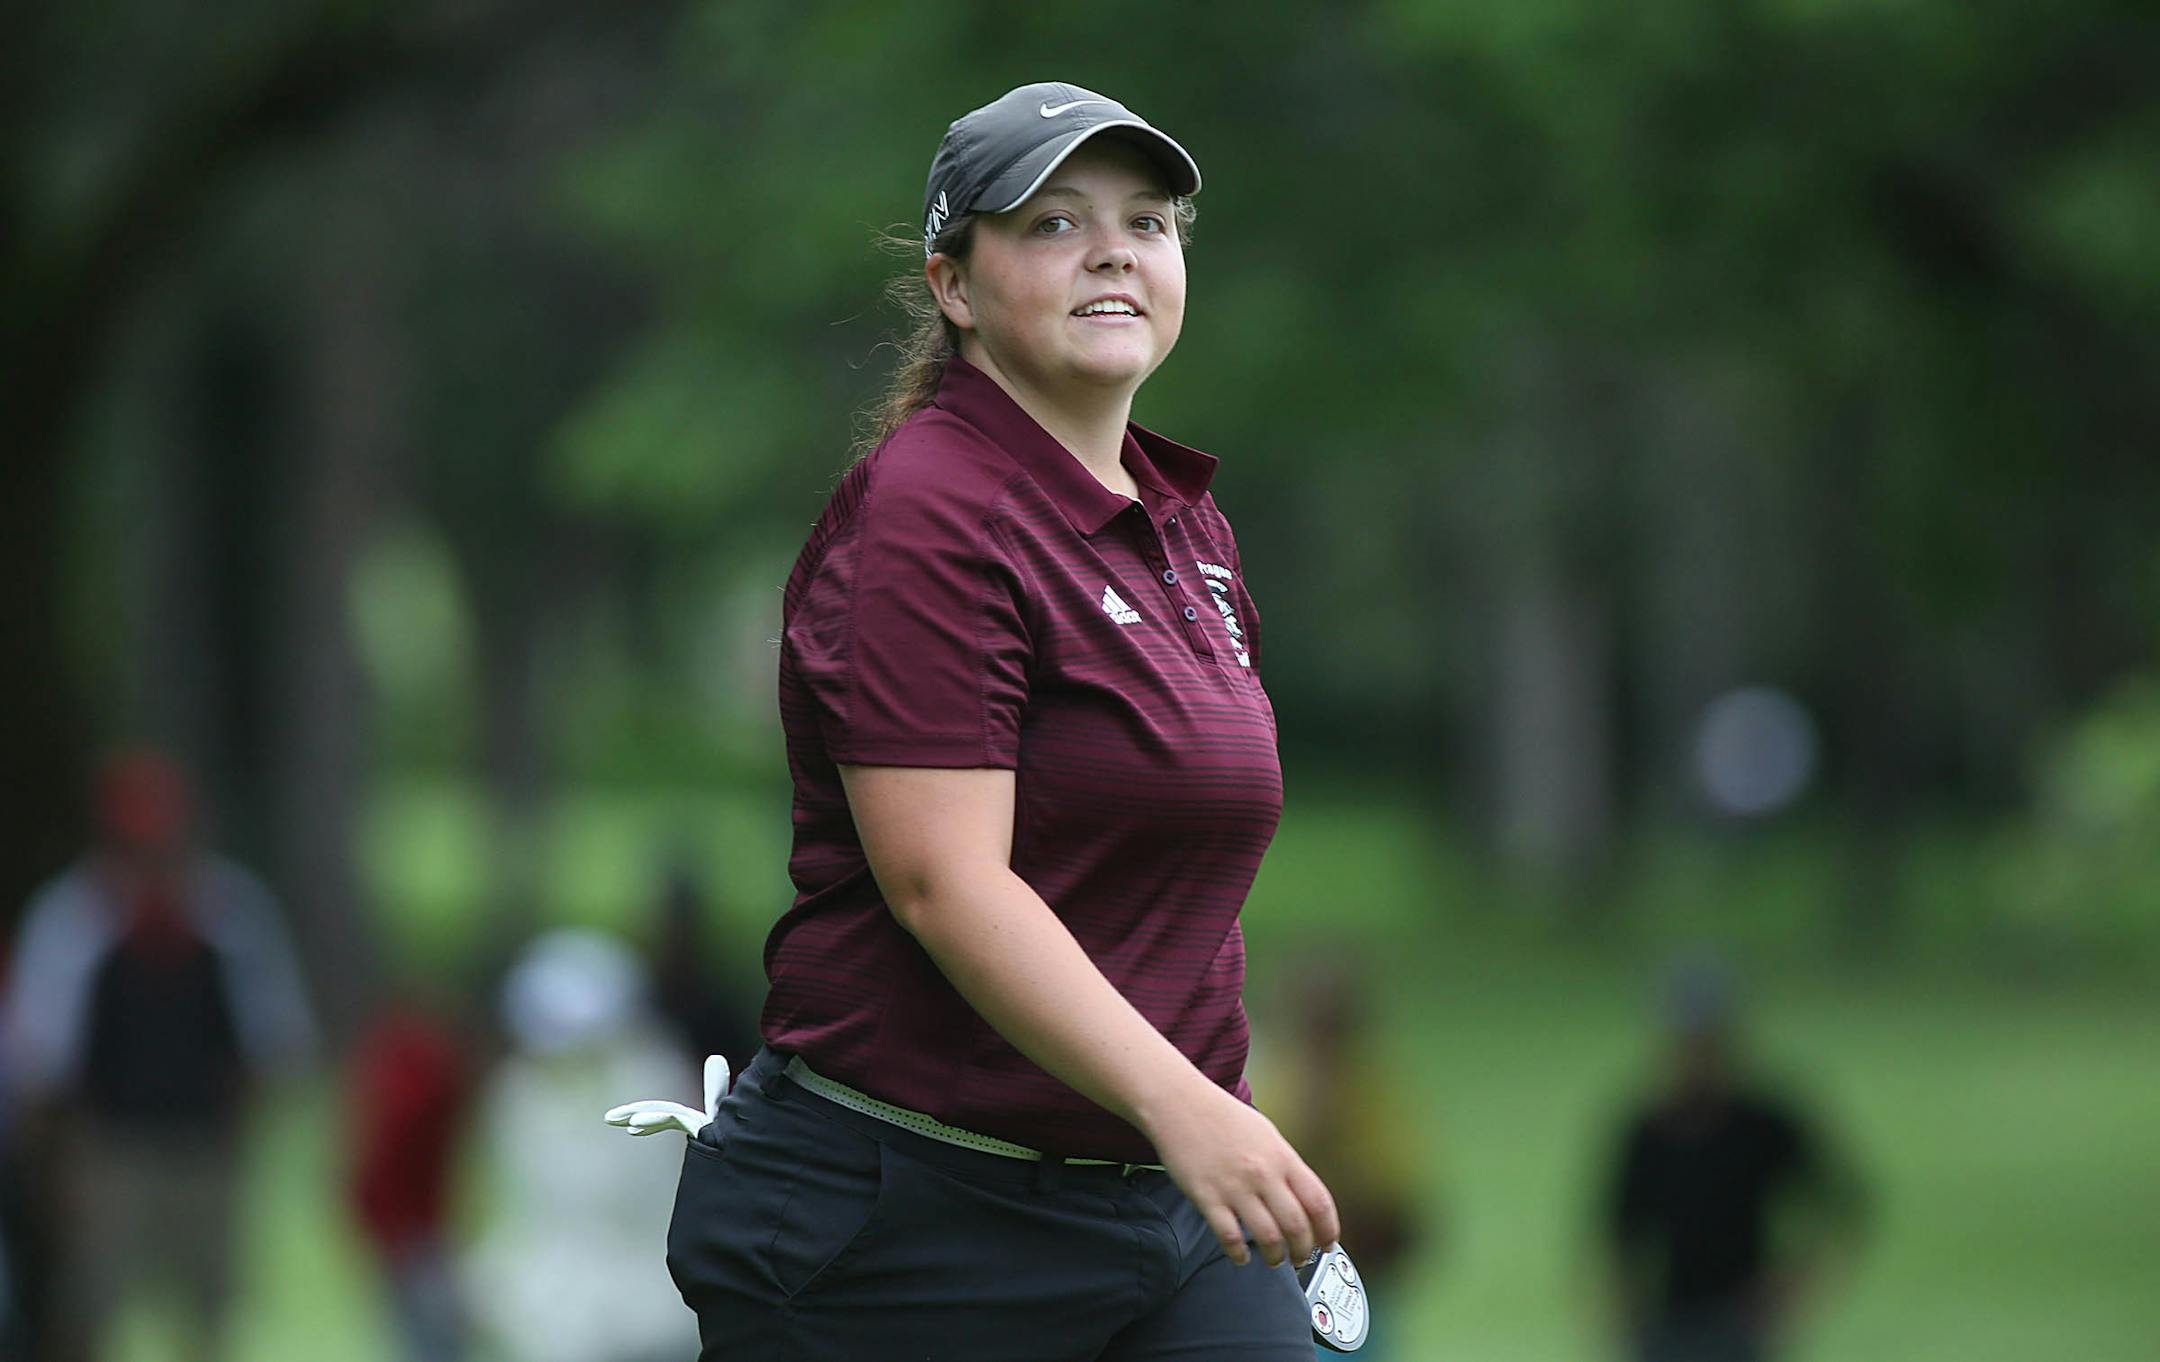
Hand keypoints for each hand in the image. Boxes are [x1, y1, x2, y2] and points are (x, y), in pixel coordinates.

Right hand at [1145, 1080, 1339, 1267]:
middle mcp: (1263, 1173)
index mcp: (1282, 1157)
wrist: (1179, 1102)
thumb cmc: (1221, 1116)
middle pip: (1297, 1226)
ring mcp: (1235, 1187)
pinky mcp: (1207, 1197)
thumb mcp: (1266, 1134)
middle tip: (1301, 1258)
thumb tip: (1301, 1197)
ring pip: (1268, 1238)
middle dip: (1303, 1251)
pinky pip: (1229, 1237)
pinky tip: (1240, 1256)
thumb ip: (1285, 1165)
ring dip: (1275, 1257)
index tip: (1328, 1243)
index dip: (1328, 1229)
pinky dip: (1239, 1254)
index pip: (1318, 1202)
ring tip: (1274, 1260)